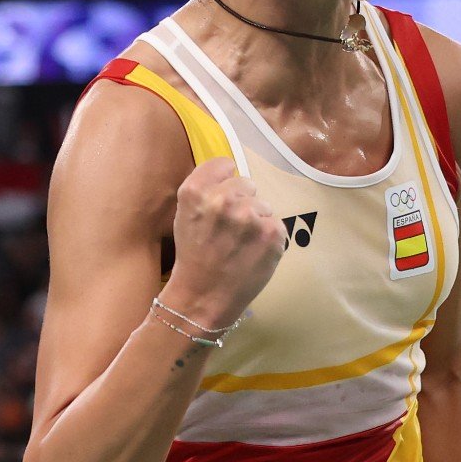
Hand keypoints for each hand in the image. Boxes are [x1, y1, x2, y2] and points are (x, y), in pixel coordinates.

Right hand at [161, 157, 284, 325]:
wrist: (204, 297)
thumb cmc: (194, 256)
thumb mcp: (185, 214)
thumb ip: (205, 187)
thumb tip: (230, 170)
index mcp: (196, 192)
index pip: (224, 164)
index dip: (223, 182)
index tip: (220, 200)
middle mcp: (224, 199)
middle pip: (247, 183)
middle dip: (242, 202)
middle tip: (230, 229)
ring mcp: (251, 216)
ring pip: (263, 205)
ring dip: (256, 220)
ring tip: (240, 244)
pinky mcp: (273, 233)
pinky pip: (275, 223)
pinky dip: (268, 238)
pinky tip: (252, 253)